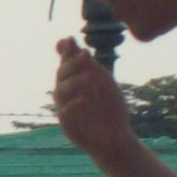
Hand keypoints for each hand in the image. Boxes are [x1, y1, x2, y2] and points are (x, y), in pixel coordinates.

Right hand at [53, 39, 136, 163]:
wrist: (116, 137)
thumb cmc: (109, 109)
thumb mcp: (103, 82)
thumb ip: (89, 64)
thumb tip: (70, 40)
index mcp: (73, 81)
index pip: (65, 63)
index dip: (66, 52)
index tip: (71, 40)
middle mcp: (65, 94)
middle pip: (61, 75)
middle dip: (73, 64)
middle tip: (87, 55)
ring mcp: (64, 110)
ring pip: (60, 93)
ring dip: (74, 83)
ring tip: (91, 77)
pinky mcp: (68, 127)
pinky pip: (66, 114)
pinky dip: (73, 106)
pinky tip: (84, 100)